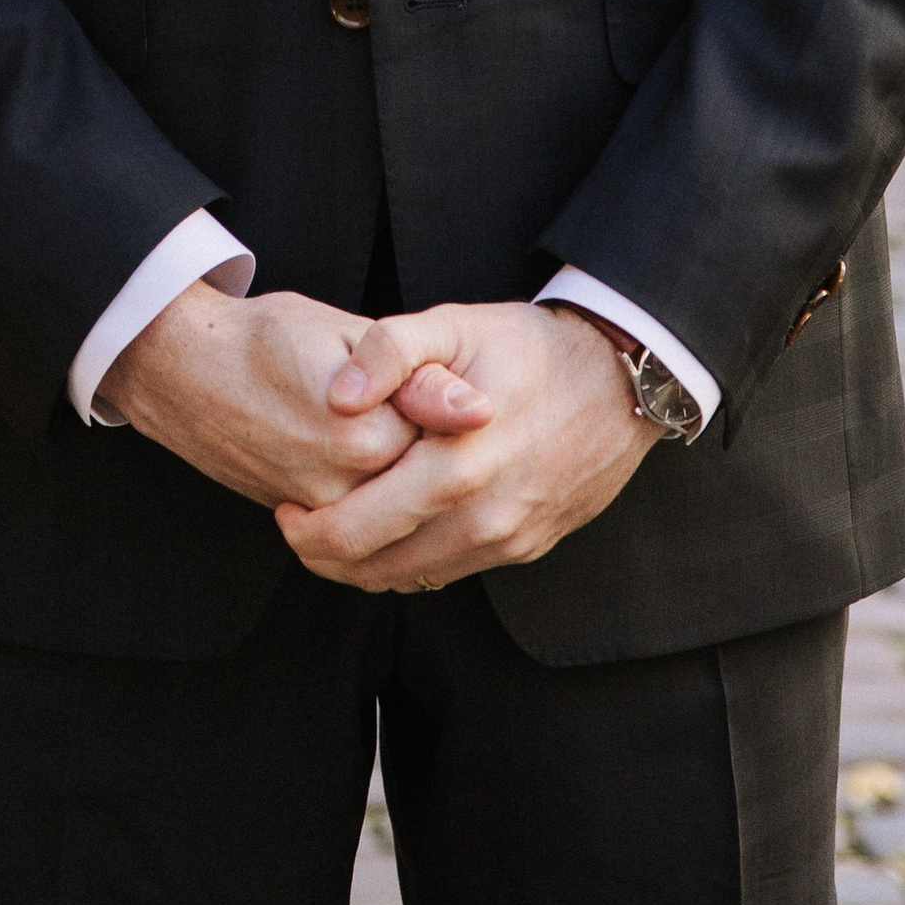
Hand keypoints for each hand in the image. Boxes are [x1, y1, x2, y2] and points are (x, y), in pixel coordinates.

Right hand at [105, 283, 492, 513]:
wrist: (184, 369)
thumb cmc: (264, 338)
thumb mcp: (347, 334)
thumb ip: (417, 377)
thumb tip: (479, 410)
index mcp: (369, 435)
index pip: (451, 442)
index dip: (451, 409)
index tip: (439, 383)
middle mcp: (346, 487)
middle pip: (429, 485)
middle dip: (435, 451)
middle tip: (410, 407)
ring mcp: (320, 510)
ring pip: (398, 509)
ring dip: (410, 479)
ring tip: (391, 427)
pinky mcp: (299, 516)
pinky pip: (363, 524)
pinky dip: (379, 498)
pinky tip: (371, 458)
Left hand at [277, 303, 655, 591]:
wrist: (620, 381)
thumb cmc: (527, 347)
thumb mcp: (454, 326)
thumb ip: (387, 350)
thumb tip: (337, 399)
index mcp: (453, 464)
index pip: (353, 529)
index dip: (304, 528)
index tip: (284, 505)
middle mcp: (481, 516)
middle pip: (372, 568)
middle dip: (323, 553)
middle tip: (297, 523)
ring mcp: (506, 539)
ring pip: (409, 579)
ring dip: (363, 564)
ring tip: (338, 526)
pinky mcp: (525, 547)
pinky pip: (449, 572)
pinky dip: (410, 562)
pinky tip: (394, 529)